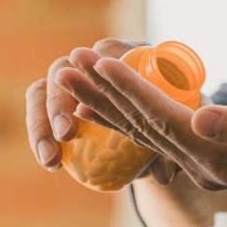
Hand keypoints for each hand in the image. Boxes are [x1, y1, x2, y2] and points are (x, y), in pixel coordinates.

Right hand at [24, 38, 183, 183]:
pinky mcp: (61, 103)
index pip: (107, 51)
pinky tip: (50, 161)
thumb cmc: (180, 116)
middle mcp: (96, 60)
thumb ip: (182, 145)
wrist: (169, 125)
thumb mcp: (185, 128)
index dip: (97, 72)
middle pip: (64, 67)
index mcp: (132, 52)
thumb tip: (164, 174)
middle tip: (66, 134)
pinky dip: (41, 134)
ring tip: (50, 159)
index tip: (92, 101)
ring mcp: (75, 80)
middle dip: (59, 101)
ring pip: (43, 91)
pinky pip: (41, 113)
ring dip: (42, 123)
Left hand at [56, 50, 226, 190]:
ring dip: (103, 103)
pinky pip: (151, 134)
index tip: (97, 62)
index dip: (129, 90)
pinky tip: (98, 100)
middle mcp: (199, 163)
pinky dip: (122, 115)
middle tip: (66, 63)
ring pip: (140, 131)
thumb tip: (199, 117)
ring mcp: (198, 163)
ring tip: (70, 76)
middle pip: (140, 126)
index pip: (161, 118)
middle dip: (102, 94)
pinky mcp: (199, 154)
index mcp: (217, 154)